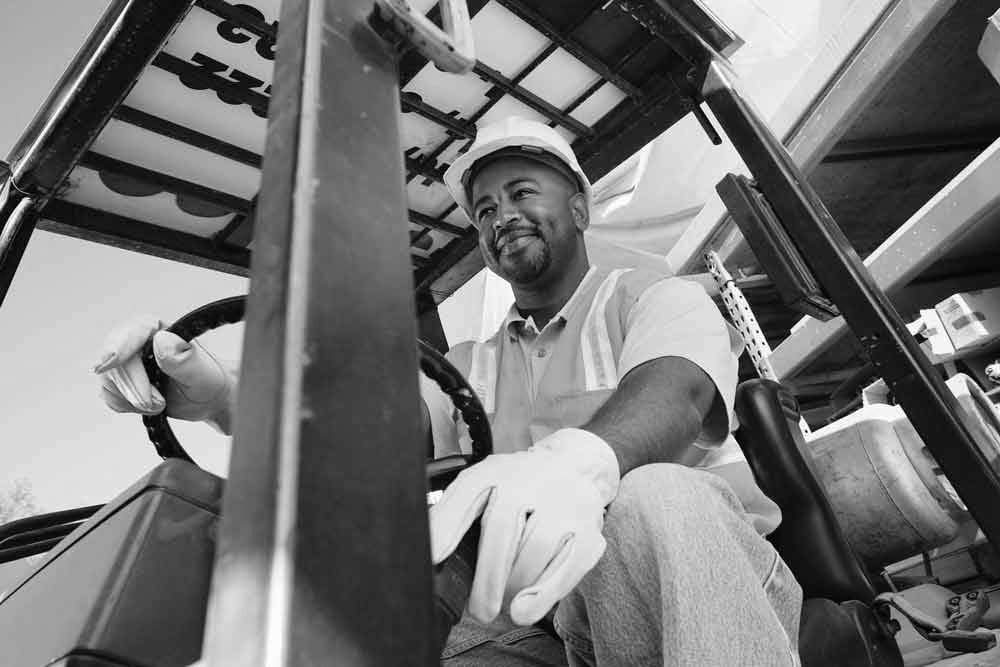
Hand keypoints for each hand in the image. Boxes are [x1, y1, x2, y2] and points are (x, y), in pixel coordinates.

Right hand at [93, 315, 236, 433]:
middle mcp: (139, 342)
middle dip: (133, 385)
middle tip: (158, 403)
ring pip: (109, 379)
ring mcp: (127, 362)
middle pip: (116, 360)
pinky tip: (149, 407)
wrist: (208, 398)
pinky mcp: (122, 382)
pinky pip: (110, 395)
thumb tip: (161, 341)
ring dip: (132, 399)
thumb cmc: (208, 379)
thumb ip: (183, 359)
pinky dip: (126, 406)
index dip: (119, 345)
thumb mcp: (201, 372)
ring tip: (161, 405)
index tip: (110, 361)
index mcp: (159, 330)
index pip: (134, 330)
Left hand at [430, 428, 619, 624]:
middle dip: (486, 577)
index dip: (446, 525)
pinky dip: (543, 595)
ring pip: (533, 554)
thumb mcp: (482, 487)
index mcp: (494, 472)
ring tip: (502, 602)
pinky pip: (565, 570)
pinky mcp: (587, 533)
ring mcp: (562, 506)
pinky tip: (525, 609)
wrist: (576, 468)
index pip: (466, 494)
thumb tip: (428, 555)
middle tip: (479, 610)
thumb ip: (452, 515)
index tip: (433, 556)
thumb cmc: (519, 487)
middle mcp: (529, 482)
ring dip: (512, 588)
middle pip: (501, 530)